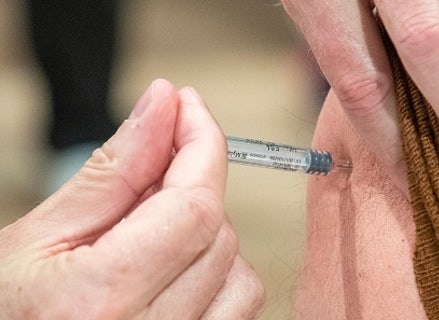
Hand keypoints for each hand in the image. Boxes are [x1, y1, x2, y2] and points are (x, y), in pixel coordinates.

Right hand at [0, 80, 263, 318]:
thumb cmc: (6, 314)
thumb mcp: (37, 239)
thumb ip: (111, 172)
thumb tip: (161, 107)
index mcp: (101, 298)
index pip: (193, 204)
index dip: (201, 144)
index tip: (190, 109)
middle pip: (218, 234)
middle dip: (191, 193)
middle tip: (147, 187)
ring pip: (240, 274)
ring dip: (206, 241)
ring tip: (149, 244)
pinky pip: (239, 309)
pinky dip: (219, 279)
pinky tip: (174, 274)